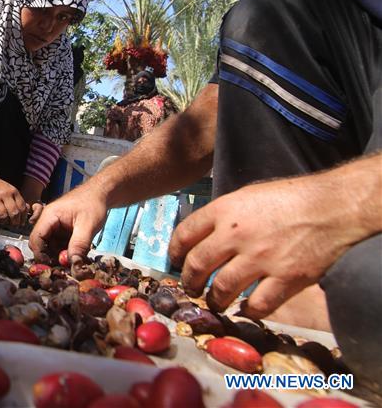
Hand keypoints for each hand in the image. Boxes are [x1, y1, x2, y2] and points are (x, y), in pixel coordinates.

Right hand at [0, 173, 28, 228]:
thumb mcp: (9, 189)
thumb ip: (17, 199)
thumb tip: (26, 211)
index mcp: (13, 191)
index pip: (22, 207)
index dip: (23, 217)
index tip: (21, 223)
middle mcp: (5, 194)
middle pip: (14, 213)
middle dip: (15, 223)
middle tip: (13, 226)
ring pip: (3, 216)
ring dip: (4, 223)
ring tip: (4, 224)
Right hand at [29, 185, 107, 262]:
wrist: (100, 194)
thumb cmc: (93, 204)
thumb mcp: (88, 225)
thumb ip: (79, 244)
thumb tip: (73, 263)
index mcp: (49, 216)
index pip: (36, 238)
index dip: (40, 254)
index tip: (52, 267)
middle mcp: (48, 222)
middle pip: (40, 244)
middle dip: (49, 257)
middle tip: (64, 267)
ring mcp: (54, 227)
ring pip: (49, 247)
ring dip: (58, 256)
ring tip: (73, 261)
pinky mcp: (61, 232)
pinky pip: (58, 245)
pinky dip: (65, 252)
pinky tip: (75, 255)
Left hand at [168, 172, 367, 319]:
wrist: (331, 206)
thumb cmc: (290, 197)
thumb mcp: (247, 195)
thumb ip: (223, 215)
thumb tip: (204, 234)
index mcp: (224, 210)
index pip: (184, 234)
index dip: (174, 251)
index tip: (175, 260)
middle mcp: (236, 235)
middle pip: (197, 264)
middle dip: (190, 280)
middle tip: (191, 287)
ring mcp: (260, 258)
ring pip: (222, 289)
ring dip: (214, 300)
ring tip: (215, 302)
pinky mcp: (285, 278)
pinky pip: (258, 305)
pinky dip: (248, 311)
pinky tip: (245, 310)